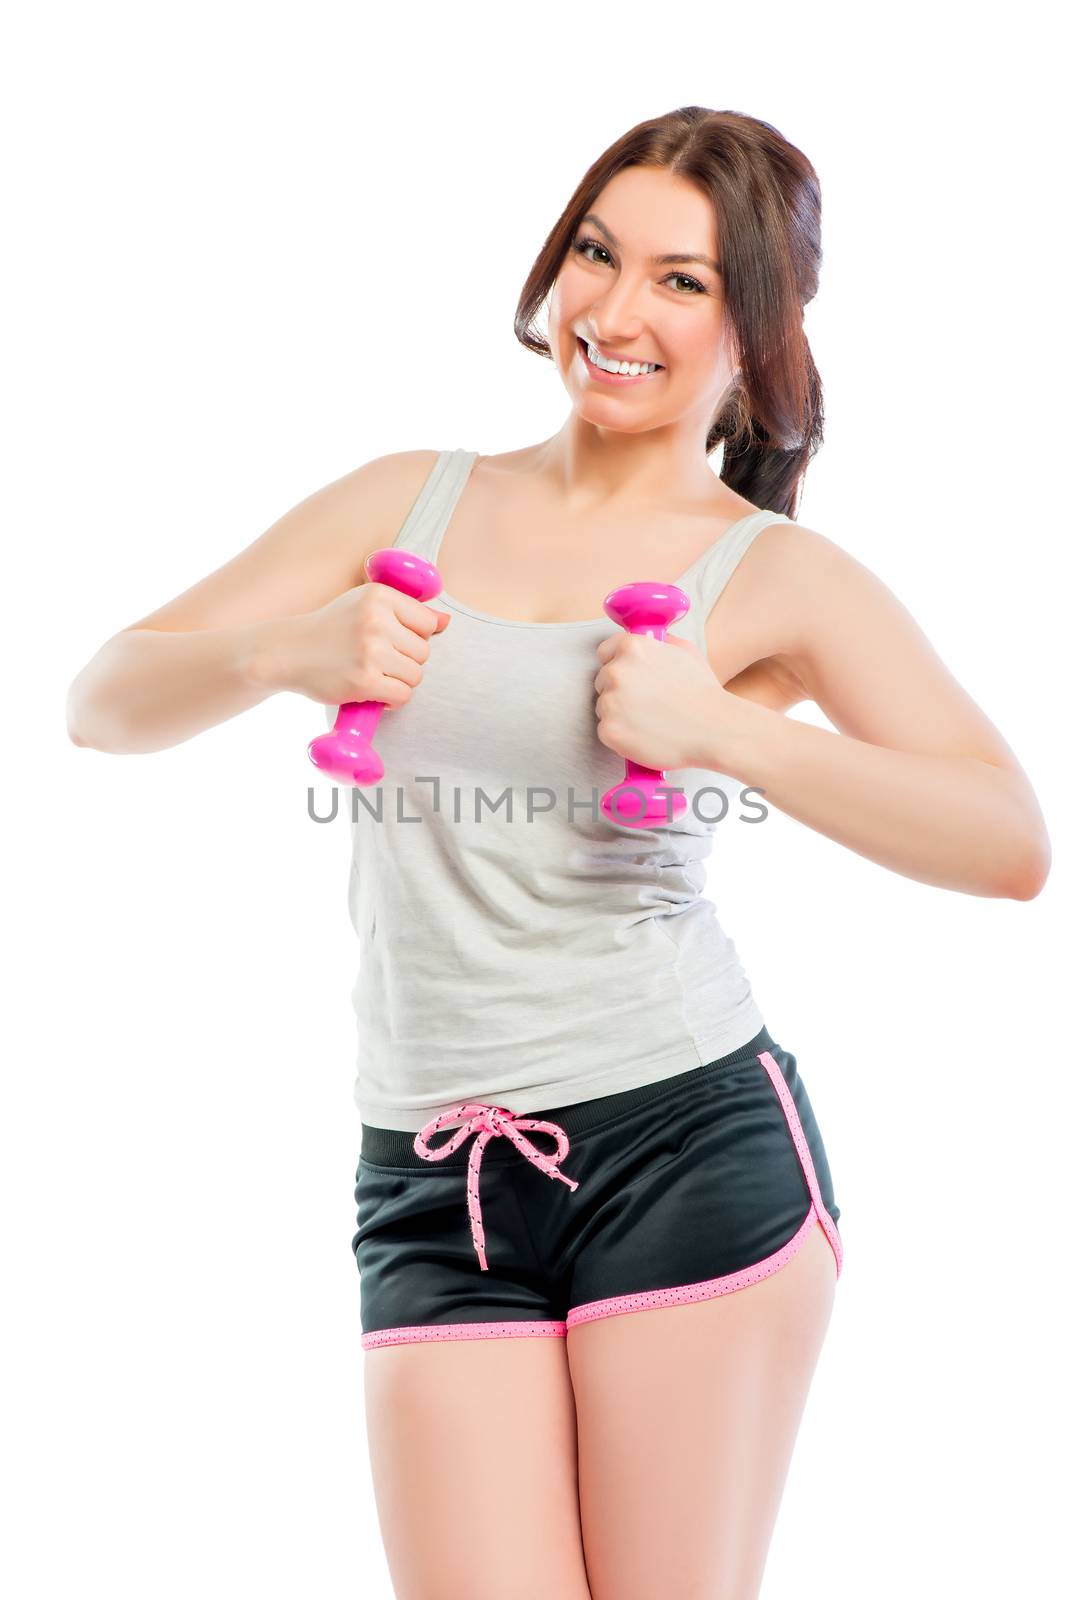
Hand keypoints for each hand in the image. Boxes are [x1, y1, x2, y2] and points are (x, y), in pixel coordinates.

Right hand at [257, 584, 450, 706]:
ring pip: (416, 676)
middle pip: (424, 652)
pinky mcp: (363, 681)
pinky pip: (402, 695)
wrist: (287, 652)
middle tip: (378, 662)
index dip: (414, 637)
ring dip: (399, 682)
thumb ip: (405, 611)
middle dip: (406, 662)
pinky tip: (374, 692)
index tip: (391, 642)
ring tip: (375, 675)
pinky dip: (392, 699)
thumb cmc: (331, 629)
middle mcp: (376, 620)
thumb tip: (446, 621)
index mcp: (380, 596)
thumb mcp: (363, 604)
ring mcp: (370, 651)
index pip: (428, 623)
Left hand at [593, 631, 728, 771]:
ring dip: (620, 714)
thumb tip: (647, 640)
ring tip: (650, 721)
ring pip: (604, 708)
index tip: (628, 677)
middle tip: (645, 704)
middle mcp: (616, 671)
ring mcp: (610, 701)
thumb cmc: (704, 692)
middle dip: (619, 691)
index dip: (616, 664)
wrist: (714, 729)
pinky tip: (645, 735)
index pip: (605, 652)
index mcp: (632, 647)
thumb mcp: (686, 652)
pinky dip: (622, 736)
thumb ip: (659, 643)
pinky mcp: (609, 730)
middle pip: (602, 682)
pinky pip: (607, 731)